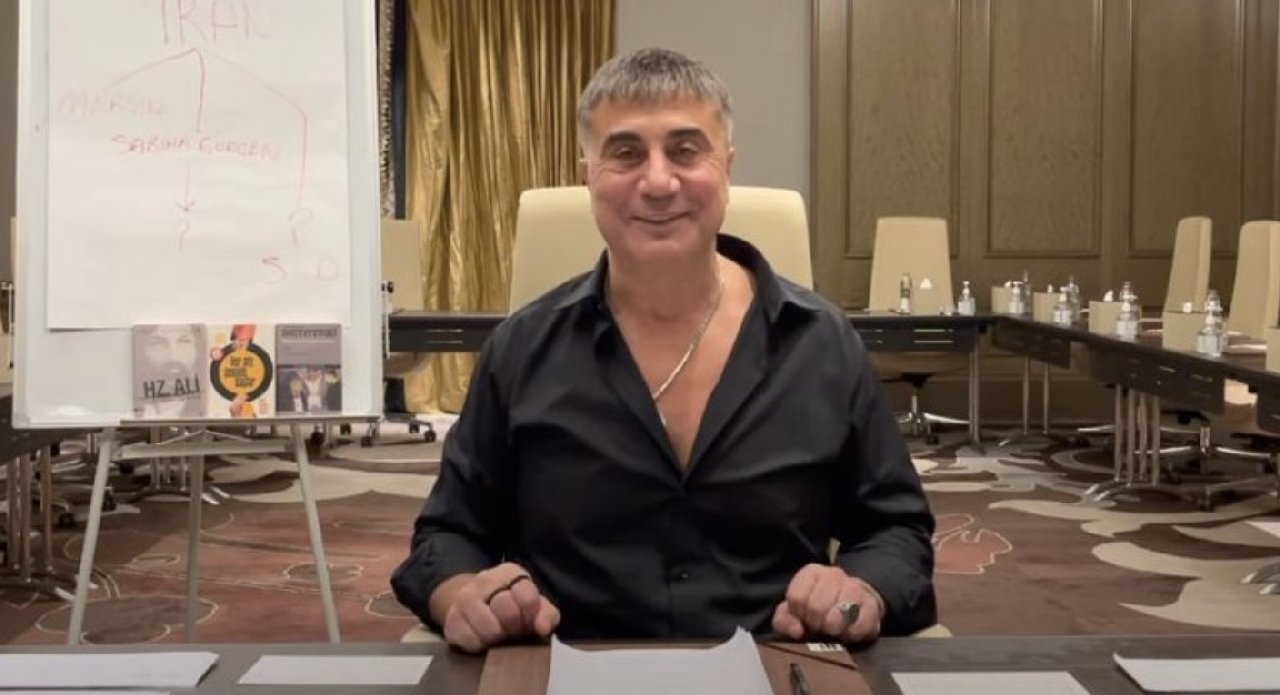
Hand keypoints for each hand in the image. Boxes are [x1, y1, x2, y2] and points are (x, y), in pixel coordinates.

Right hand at [442, 563, 560, 652]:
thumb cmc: (512, 606)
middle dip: (514, 627)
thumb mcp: (534, 606)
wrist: (474, 604)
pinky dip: (480, 646)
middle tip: (512, 628)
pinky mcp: (451, 620)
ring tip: (497, 634)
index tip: (527, 619)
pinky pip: (471, 642)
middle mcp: (484, 579)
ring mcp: (464, 598)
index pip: (527, 597)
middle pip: (508, 612)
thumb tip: (542, 628)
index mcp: (509, 572)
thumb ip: (546, 614)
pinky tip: (482, 638)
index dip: (530, 615)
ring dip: (497, 638)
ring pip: (489, 630)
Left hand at [771, 564, 882, 642]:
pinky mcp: (872, 605)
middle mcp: (833, 575)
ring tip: (833, 630)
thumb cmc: (820, 608)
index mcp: (812, 573)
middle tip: (820, 627)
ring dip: (833, 629)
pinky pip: (859, 626)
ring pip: (838, 615)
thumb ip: (785, 620)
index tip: (805, 618)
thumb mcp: (796, 611)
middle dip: (816, 624)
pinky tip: (848, 632)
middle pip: (816, 606)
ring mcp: (855, 587)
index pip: (797, 597)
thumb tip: (797, 631)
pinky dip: (851, 635)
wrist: (856, 602)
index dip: (799, 614)